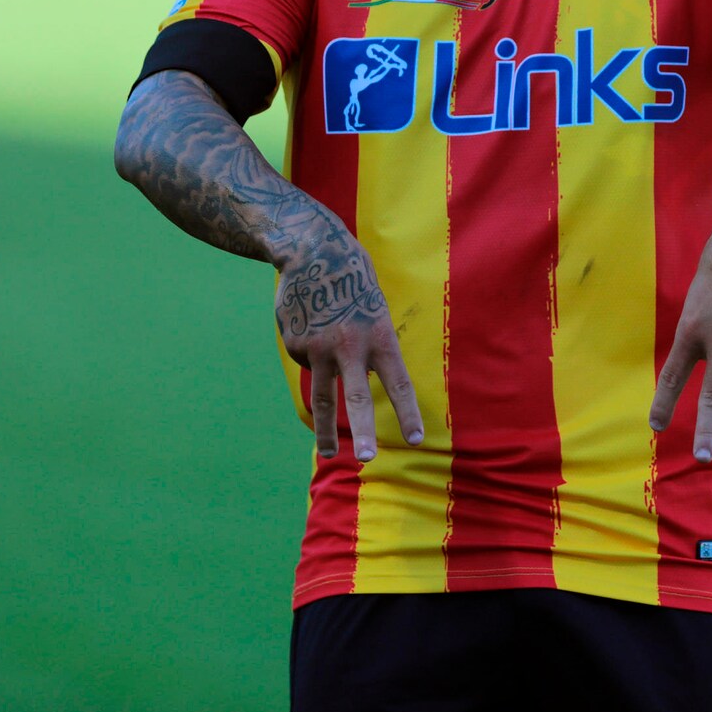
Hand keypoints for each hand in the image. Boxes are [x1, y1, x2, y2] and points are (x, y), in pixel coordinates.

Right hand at [275, 221, 423, 461]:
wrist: (311, 252)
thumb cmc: (353, 280)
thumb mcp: (374, 308)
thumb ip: (371, 345)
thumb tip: (359, 383)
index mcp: (378, 335)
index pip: (398, 381)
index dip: (408, 412)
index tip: (415, 439)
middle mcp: (349, 346)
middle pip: (356, 398)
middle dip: (363, 431)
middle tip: (367, 459)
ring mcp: (318, 348)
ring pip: (323, 398)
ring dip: (326, 430)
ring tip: (328, 454)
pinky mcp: (295, 346)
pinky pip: (309, 362)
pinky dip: (314, 354)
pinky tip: (314, 327)